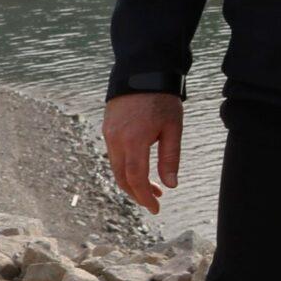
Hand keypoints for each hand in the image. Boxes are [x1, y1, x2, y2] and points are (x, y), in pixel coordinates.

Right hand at [102, 92, 183, 213]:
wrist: (141, 72)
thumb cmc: (161, 99)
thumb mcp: (173, 128)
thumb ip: (170, 158)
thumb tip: (171, 185)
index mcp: (134, 140)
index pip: (135, 178)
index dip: (144, 196)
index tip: (155, 208)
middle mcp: (116, 139)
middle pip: (121, 177)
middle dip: (136, 193)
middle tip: (154, 202)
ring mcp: (108, 134)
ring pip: (116, 167)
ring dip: (131, 180)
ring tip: (152, 186)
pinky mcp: (107, 129)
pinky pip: (114, 155)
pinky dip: (126, 167)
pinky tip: (140, 167)